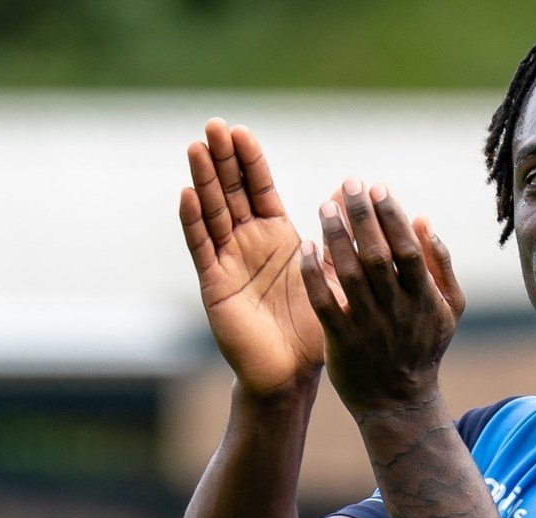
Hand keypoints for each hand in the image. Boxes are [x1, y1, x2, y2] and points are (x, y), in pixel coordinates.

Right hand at [180, 119, 342, 396]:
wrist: (292, 373)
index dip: (249, 160)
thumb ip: (333, 233)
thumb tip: (348, 189)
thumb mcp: (327, 272)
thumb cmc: (312, 327)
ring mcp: (228, 262)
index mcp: (276, 236)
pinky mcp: (215, 285)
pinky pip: (202, 249)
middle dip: (222, 159)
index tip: (240, 130)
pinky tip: (187, 194)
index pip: (259, 188)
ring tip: (195, 147)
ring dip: (204, 180)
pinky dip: (194, 222)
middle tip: (212, 124)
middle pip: (231, 192)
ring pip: (213, 213)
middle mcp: (248, 244)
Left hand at [299, 179, 465, 415]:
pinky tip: (306, 247)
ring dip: (337, 237)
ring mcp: (368, 326)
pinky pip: (324, 303)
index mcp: (425, 299)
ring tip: (325, 206)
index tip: (377, 187)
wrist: (399, 403)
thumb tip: (422, 219)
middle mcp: (397, 310)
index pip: (407, 249)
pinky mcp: (341, 341)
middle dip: (363, 217)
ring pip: (350, 275)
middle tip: (350, 183)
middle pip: (378, 256)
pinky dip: (314, 274)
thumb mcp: (449, 309)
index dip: (392, 216)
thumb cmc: (423, 347)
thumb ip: (440, 264)